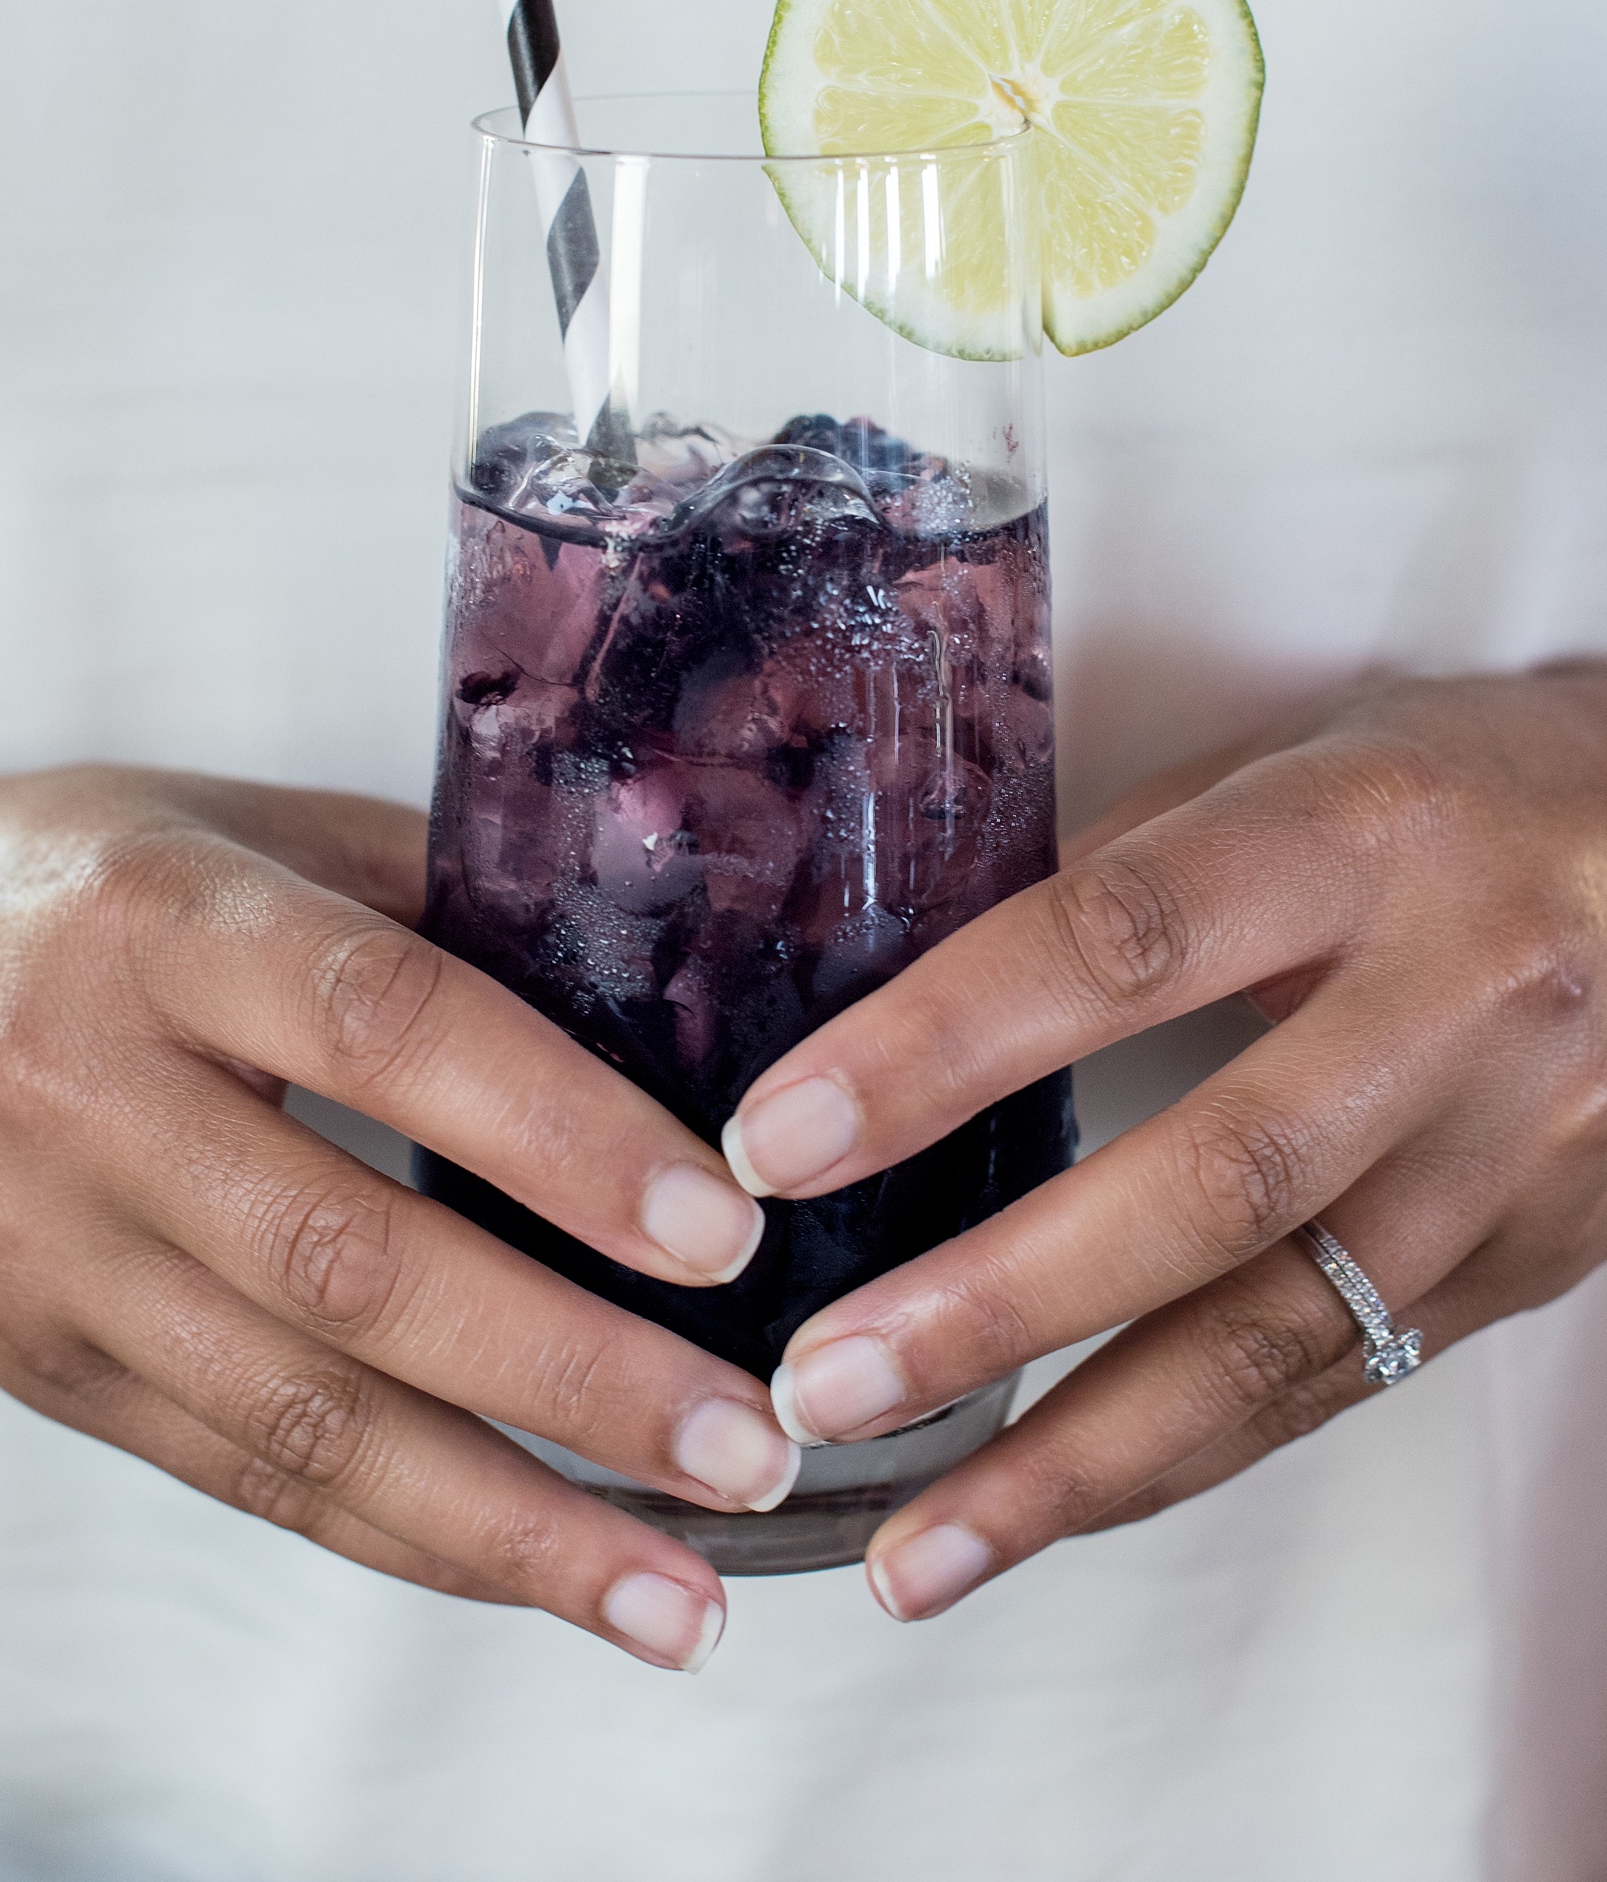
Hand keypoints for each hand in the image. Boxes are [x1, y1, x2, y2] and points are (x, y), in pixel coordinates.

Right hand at [0, 760, 799, 1670]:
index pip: (386, 1028)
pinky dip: (407, 1537)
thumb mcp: (259, 833)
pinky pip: (244, 1478)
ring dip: (507, 1522)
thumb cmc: (101, 882)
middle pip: (348, 1266)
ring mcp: (54, 1256)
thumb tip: (676, 987)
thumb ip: (445, 901)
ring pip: (295, 1421)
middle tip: (741, 1441)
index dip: (560, 1136)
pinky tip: (537, 1573)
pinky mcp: (48, 1370)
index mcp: (167, 926)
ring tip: (679, 1588)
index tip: (720, 1230)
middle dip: (568, 1375)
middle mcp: (90, 1098)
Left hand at [719, 665, 1606, 1620]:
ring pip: (1284, 1338)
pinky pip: (1340, 1381)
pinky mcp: (1532, 1258)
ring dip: (1078, 1462)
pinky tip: (1058, 1512)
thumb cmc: (1460, 787)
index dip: (943, 1048)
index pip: (1121, 942)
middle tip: (817, 1384)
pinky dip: (1186, 1460)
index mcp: (1360, 838)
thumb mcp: (1298, 766)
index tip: (784, 1139)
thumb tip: (913, 989)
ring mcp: (1511, 1152)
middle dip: (998, 1305)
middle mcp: (1454, 1002)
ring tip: (908, 1551)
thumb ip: (1126, 871)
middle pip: (1209, 1180)